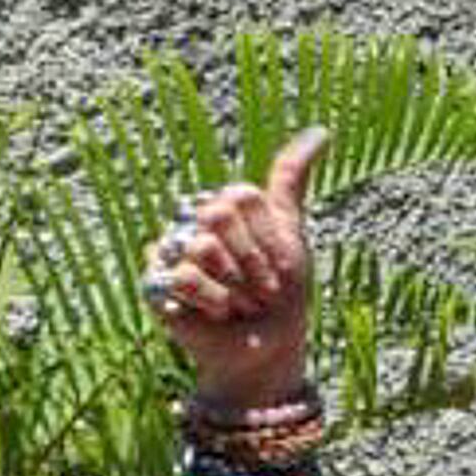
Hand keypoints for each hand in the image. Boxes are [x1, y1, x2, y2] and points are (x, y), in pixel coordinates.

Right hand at [147, 129, 326, 409]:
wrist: (266, 344)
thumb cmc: (281, 292)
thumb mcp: (291, 233)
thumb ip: (291, 180)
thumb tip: (321, 130)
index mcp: (222, 207)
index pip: (242, 195)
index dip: (268, 233)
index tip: (278, 261)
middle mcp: (192, 224)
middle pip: (218, 216)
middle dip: (252, 259)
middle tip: (259, 286)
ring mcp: (170, 253)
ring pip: (201, 246)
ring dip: (234, 284)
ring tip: (239, 302)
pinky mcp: (155, 284)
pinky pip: (182, 276)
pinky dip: (212, 300)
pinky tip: (215, 313)